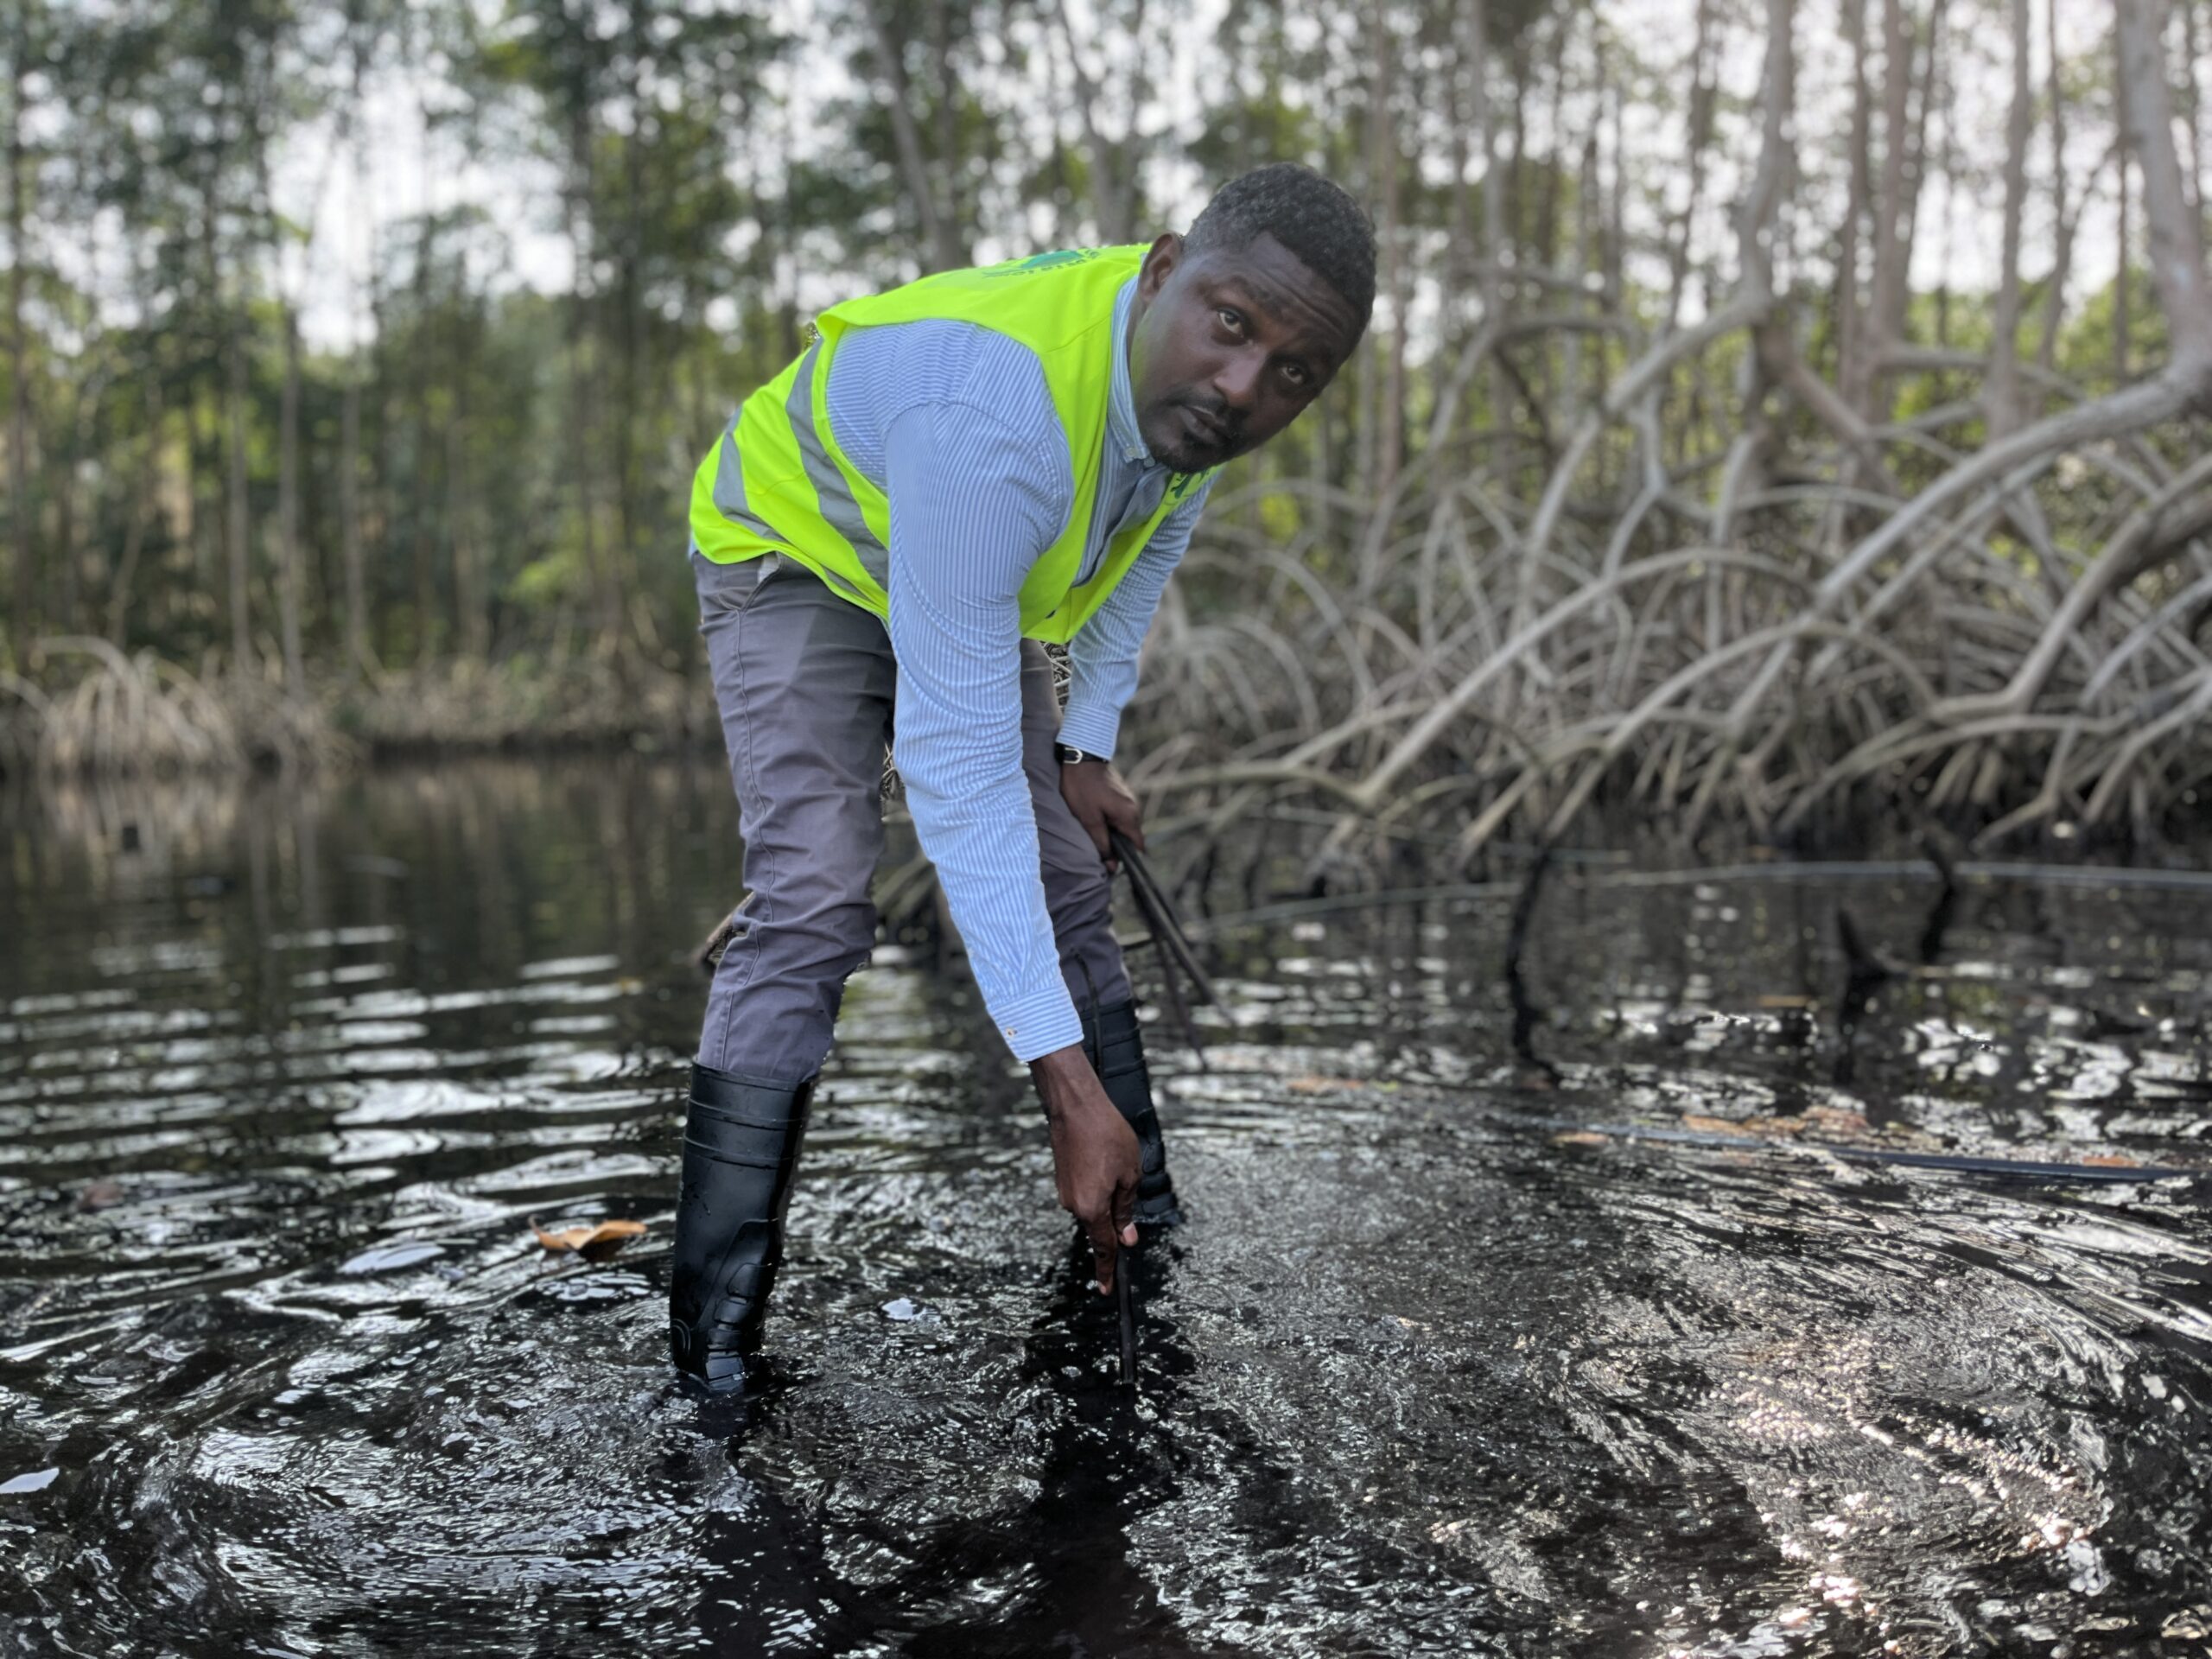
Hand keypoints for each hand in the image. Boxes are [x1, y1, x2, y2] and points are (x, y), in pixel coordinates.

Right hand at [1030, 1045, 1138, 1292]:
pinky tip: (1105, 1159)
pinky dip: (1098, 1184)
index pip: (1104, 1247)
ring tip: (1118, 1160)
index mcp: (1092, 1209)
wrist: (1076, 1106)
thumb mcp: (1130, 1174)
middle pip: (1100, 1224)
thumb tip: (1127, 1236)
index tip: (1107, 1290)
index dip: (1108, 1269)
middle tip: (1128, 1188)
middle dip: (1117, 1216)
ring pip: (1094, 1205)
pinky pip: (1085, 1192)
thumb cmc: (1106, 1135)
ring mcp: (1065, 1191)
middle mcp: (1074, 1205)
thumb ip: (1127, 1208)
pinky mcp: (1063, 1178)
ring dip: (1109, 1194)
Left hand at [1059, 758, 1143, 870]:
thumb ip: (1102, 843)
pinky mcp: (1120, 795)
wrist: (1082, 755)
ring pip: (1122, 826)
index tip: (1110, 863)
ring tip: (1092, 830)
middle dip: (1115, 845)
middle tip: (1095, 846)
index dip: (1126, 858)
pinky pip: (1118, 815)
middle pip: (1130, 837)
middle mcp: (1134, 809)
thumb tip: (1112, 866)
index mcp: (1130, 816)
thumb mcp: (1089, 819)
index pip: (1137, 847)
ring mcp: (1128, 800)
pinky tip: (1094, 817)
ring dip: (1110, 832)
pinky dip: (1108, 821)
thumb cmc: (1083, 787)